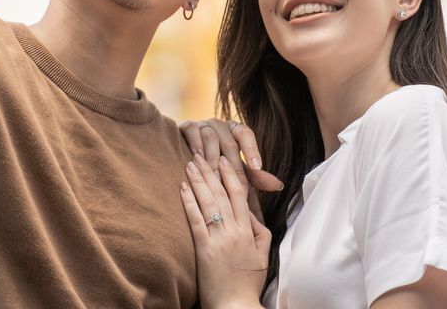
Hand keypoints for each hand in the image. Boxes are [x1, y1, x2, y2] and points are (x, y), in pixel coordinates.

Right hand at [179, 118, 284, 195]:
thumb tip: (279, 186)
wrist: (184, 155)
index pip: (246, 134)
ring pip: (211, 137)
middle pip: (230, 142)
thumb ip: (254, 176)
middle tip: (236, 187)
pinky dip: (195, 146)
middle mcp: (221, 125)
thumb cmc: (216, 163)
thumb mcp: (236, 169)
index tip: (257, 167)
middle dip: (233, 166)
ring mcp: (204, 124)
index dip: (252, 150)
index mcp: (235, 131)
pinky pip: (193, 133)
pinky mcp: (187, 126)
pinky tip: (196, 161)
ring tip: (215, 178)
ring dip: (213, 159)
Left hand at [181, 154, 269, 308]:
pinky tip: (183, 187)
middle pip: (221, 194)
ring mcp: (218, 239)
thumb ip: (261, 233)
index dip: (231, 175)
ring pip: (208, 202)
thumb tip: (253, 216)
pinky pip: (196, 220)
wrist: (235, 306)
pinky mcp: (204, 249)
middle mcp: (234, 231)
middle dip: (211, 171)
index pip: (240, 195)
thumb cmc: (248, 283)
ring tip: (190, 164)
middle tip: (201, 154)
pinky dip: (189, 201)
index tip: (224, 160)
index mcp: (248, 231)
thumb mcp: (263, 256)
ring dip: (198, 180)